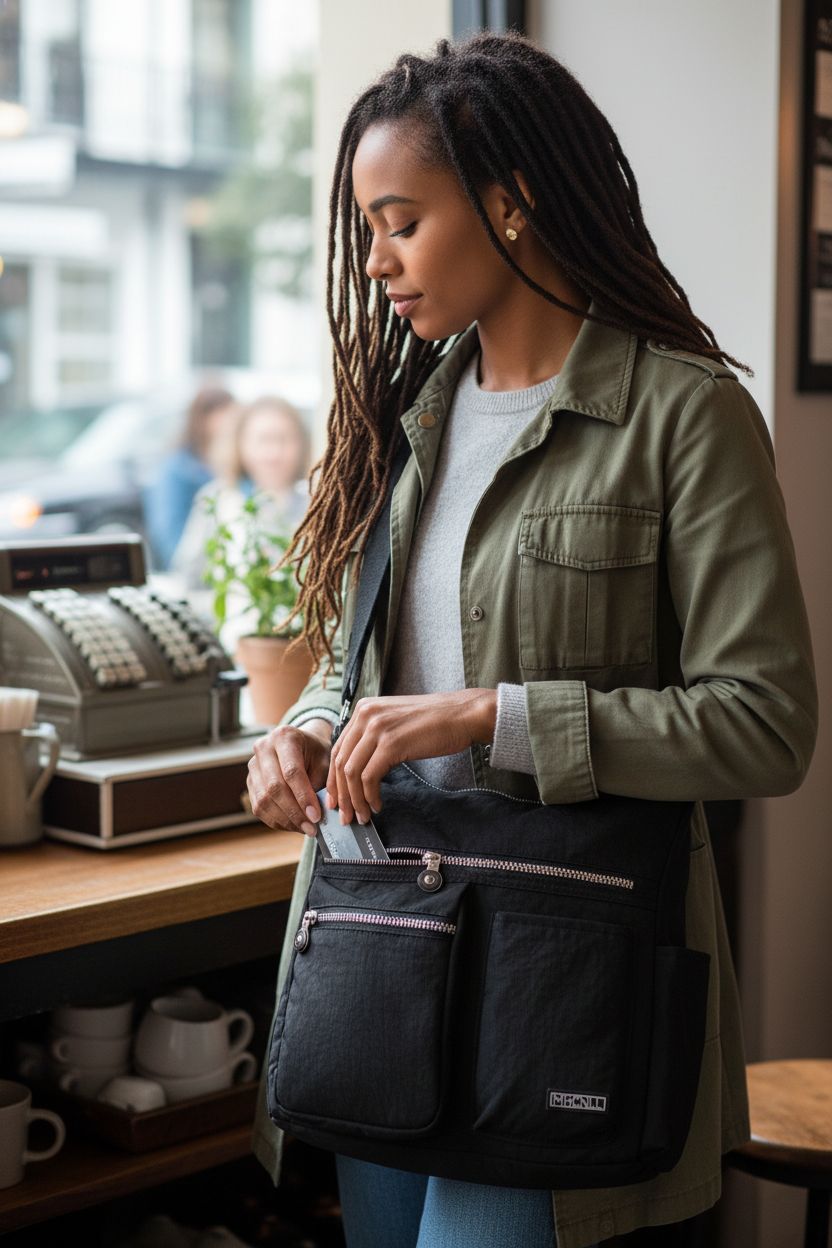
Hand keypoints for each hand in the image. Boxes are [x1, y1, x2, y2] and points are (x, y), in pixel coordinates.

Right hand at [247, 719, 332, 836]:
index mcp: (284, 737)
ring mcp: (253, 765)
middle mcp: (263, 748)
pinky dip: (277, 821)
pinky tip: (293, 825)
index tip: (316, 816)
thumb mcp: (325, 761)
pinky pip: (259, 808)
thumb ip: (322, 784)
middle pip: (274, 787)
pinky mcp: (250, 782)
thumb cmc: (316, 753)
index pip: (291, 772)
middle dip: (294, 812)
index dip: (303, 797)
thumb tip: (318, 814)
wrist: (301, 745)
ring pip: (264, 800)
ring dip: (285, 820)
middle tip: (311, 827)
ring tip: (305, 829)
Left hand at [326, 688, 496, 825]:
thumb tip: (359, 767)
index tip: (336, 798)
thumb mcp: (395, 721)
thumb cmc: (435, 721)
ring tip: (363, 815)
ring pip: (351, 772)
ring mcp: (377, 728)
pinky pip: (369, 777)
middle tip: (345, 815)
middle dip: (341, 794)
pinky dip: (370, 796)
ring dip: (355, 800)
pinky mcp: (391, 744)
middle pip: (340, 762)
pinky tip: (378, 805)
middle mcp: (365, 715)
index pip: (338, 748)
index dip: (334, 778)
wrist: (463, 714)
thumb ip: (374, 736)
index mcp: (364, 709)